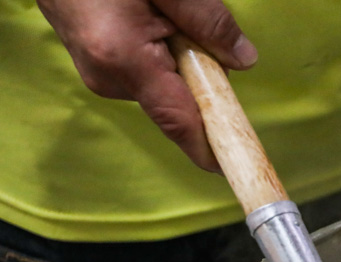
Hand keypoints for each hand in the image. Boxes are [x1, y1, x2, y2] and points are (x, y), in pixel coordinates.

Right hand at [37, 0, 258, 170]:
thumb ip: (207, 21)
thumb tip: (244, 60)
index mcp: (125, 59)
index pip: (179, 122)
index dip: (211, 148)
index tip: (234, 168)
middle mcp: (108, 77)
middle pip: (179, 100)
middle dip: (202, 74)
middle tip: (193, 26)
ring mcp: (98, 73)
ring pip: (164, 84)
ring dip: (180, 58)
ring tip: (162, 12)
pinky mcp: (97, 65)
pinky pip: (146, 72)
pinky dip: (161, 53)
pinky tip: (149, 17)